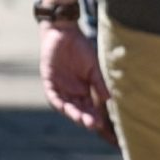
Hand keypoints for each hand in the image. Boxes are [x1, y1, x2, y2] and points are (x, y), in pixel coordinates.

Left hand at [39, 22, 114, 142]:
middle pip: (79, 110)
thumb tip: (110, 99)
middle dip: (86, 119)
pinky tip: (65, 108)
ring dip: (74, 114)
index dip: (96, 117)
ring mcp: (60, 87)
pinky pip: (52, 95)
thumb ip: (100, 82)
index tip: (104, 126)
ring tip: (83, 121)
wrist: (64, 33)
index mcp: (84, 91)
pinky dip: (59, 102)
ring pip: (66, 106)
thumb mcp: (94, 67)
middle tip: (94, 126)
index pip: (90, 109)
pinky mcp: (49, 81)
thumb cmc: (81, 49)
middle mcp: (72, 92)